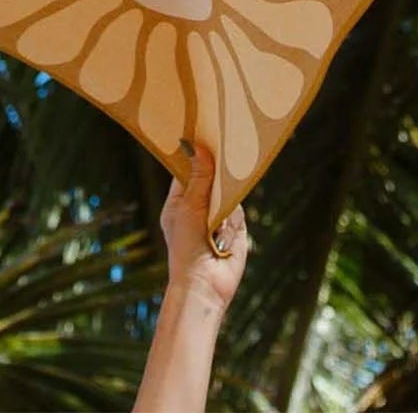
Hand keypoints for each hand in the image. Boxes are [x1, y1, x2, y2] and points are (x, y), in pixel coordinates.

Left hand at [161, 142, 247, 310]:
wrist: (206, 284)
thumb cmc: (187, 248)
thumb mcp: (189, 208)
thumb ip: (199, 178)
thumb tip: (197, 147)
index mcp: (178, 203)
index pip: (186, 171)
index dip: (194, 155)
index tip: (203, 132)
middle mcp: (198, 207)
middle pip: (209, 177)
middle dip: (216, 166)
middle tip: (225, 140)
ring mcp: (217, 216)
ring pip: (226, 188)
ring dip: (228, 184)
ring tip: (232, 164)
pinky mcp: (235, 225)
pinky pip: (239, 204)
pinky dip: (238, 201)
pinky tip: (238, 194)